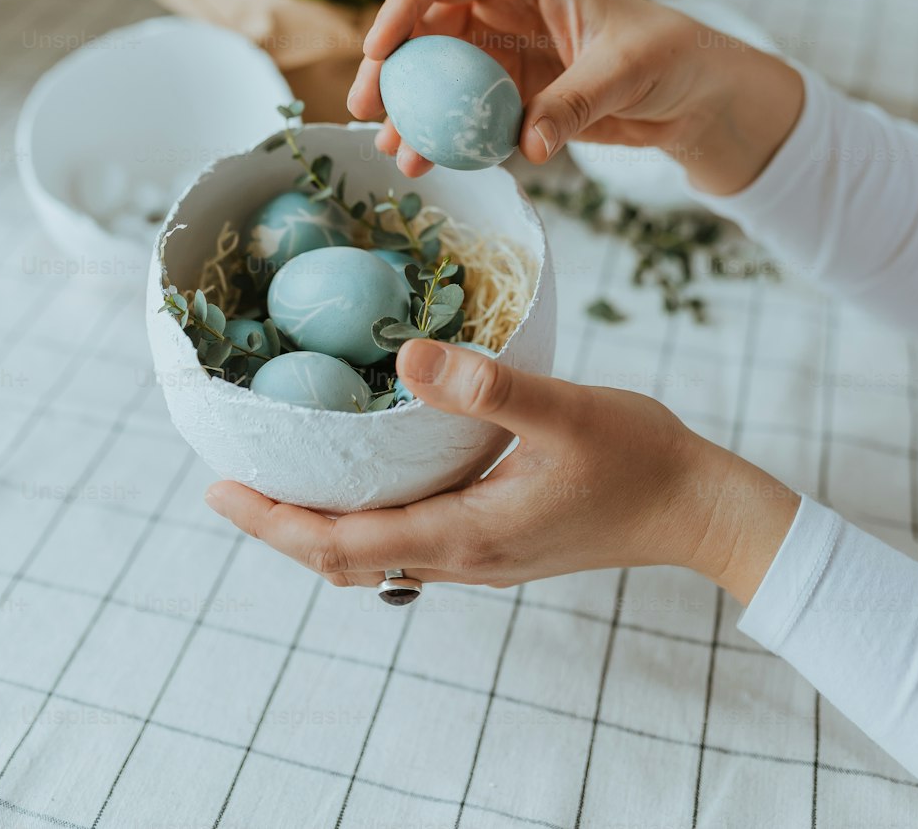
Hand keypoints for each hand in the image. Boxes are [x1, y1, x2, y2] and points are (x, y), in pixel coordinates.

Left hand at [205, 340, 798, 604]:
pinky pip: (410, 542)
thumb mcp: (564, 411)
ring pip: (377, 555)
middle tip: (230, 485)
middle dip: (281, 529)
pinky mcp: (499, 543)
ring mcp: (482, 556)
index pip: (344, 544)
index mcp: (466, 533)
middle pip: (346, 560)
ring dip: (321, 527)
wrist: (696, 506)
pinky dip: (368, 518)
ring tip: (284, 482)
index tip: (220, 489)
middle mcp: (464, 557)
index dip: (274, 522)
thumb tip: (410, 355)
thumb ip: (488, 388)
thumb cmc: (638, 456)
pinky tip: (370, 475)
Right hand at [347, 0, 803, 193]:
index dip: (402, 5)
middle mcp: (503, 12)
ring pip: (436, 77)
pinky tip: (425, 164)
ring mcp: (503, 56)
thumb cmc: (669, 56)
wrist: (694, 95)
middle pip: (424, 28)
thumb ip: (574, 103)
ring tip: (392, 152)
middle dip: (389, 66)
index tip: (379, 52)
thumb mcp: (625, 72)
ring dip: (410, 111)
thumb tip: (528, 144)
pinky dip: (442, 137)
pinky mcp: (513, 97)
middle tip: (366, 110)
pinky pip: (464, 114)